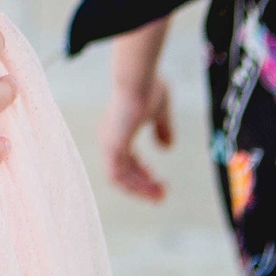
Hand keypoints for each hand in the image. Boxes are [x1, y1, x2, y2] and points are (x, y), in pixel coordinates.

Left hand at [101, 58, 174, 201]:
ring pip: (120, 178)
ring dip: (140, 189)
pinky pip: (119, 175)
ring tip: (160, 196)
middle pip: (122, 172)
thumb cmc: (148, 88)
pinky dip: (135, 184)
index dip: (141, 172)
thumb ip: (162, 129)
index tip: (157, 178)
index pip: (124, 160)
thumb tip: (167, 147)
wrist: (138, 80)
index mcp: (117, 130)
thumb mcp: (160, 111)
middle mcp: (109, 138)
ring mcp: (108, 143)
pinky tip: (153, 187)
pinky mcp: (112, 146)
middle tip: (161, 195)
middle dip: (142, 185)